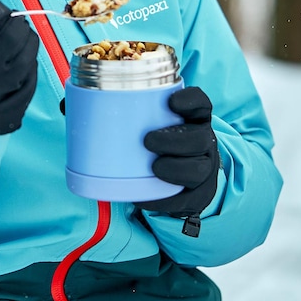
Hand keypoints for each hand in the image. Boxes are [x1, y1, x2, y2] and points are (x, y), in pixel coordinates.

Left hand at [136, 86, 219, 216]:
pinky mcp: (196, 196)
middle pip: (200, 139)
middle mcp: (205, 143)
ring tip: (154, 167)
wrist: (187, 178)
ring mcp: (204, 170)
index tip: (171, 101)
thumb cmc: (164, 142)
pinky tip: (144, 197)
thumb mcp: (160, 123)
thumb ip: (139, 113)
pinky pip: (185, 199)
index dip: (189, 101)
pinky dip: (163, 199)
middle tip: (148, 141)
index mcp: (196, 121)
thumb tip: (95, 107)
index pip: (200, 105)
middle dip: (175, 141)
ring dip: (174, 168)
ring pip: (198, 170)